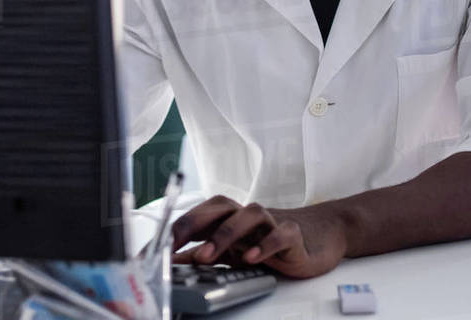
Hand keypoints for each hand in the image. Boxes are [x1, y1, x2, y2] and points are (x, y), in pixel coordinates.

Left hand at [170, 195, 347, 278]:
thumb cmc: (269, 240)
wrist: (318, 236)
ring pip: (246, 216)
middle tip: (171, 247)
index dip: (173, 232)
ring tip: (206, 257)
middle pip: (217, 209)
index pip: (196, 217)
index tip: (153, 251)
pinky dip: (264, 244)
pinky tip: (251, 257)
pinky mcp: (292, 234)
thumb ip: (204, 252)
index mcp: (228, 216)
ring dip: (223, 235)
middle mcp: (245, 214)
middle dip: (191, 225)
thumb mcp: (233, 250)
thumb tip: (173, 262)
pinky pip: (278, 235)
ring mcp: (270, 222)